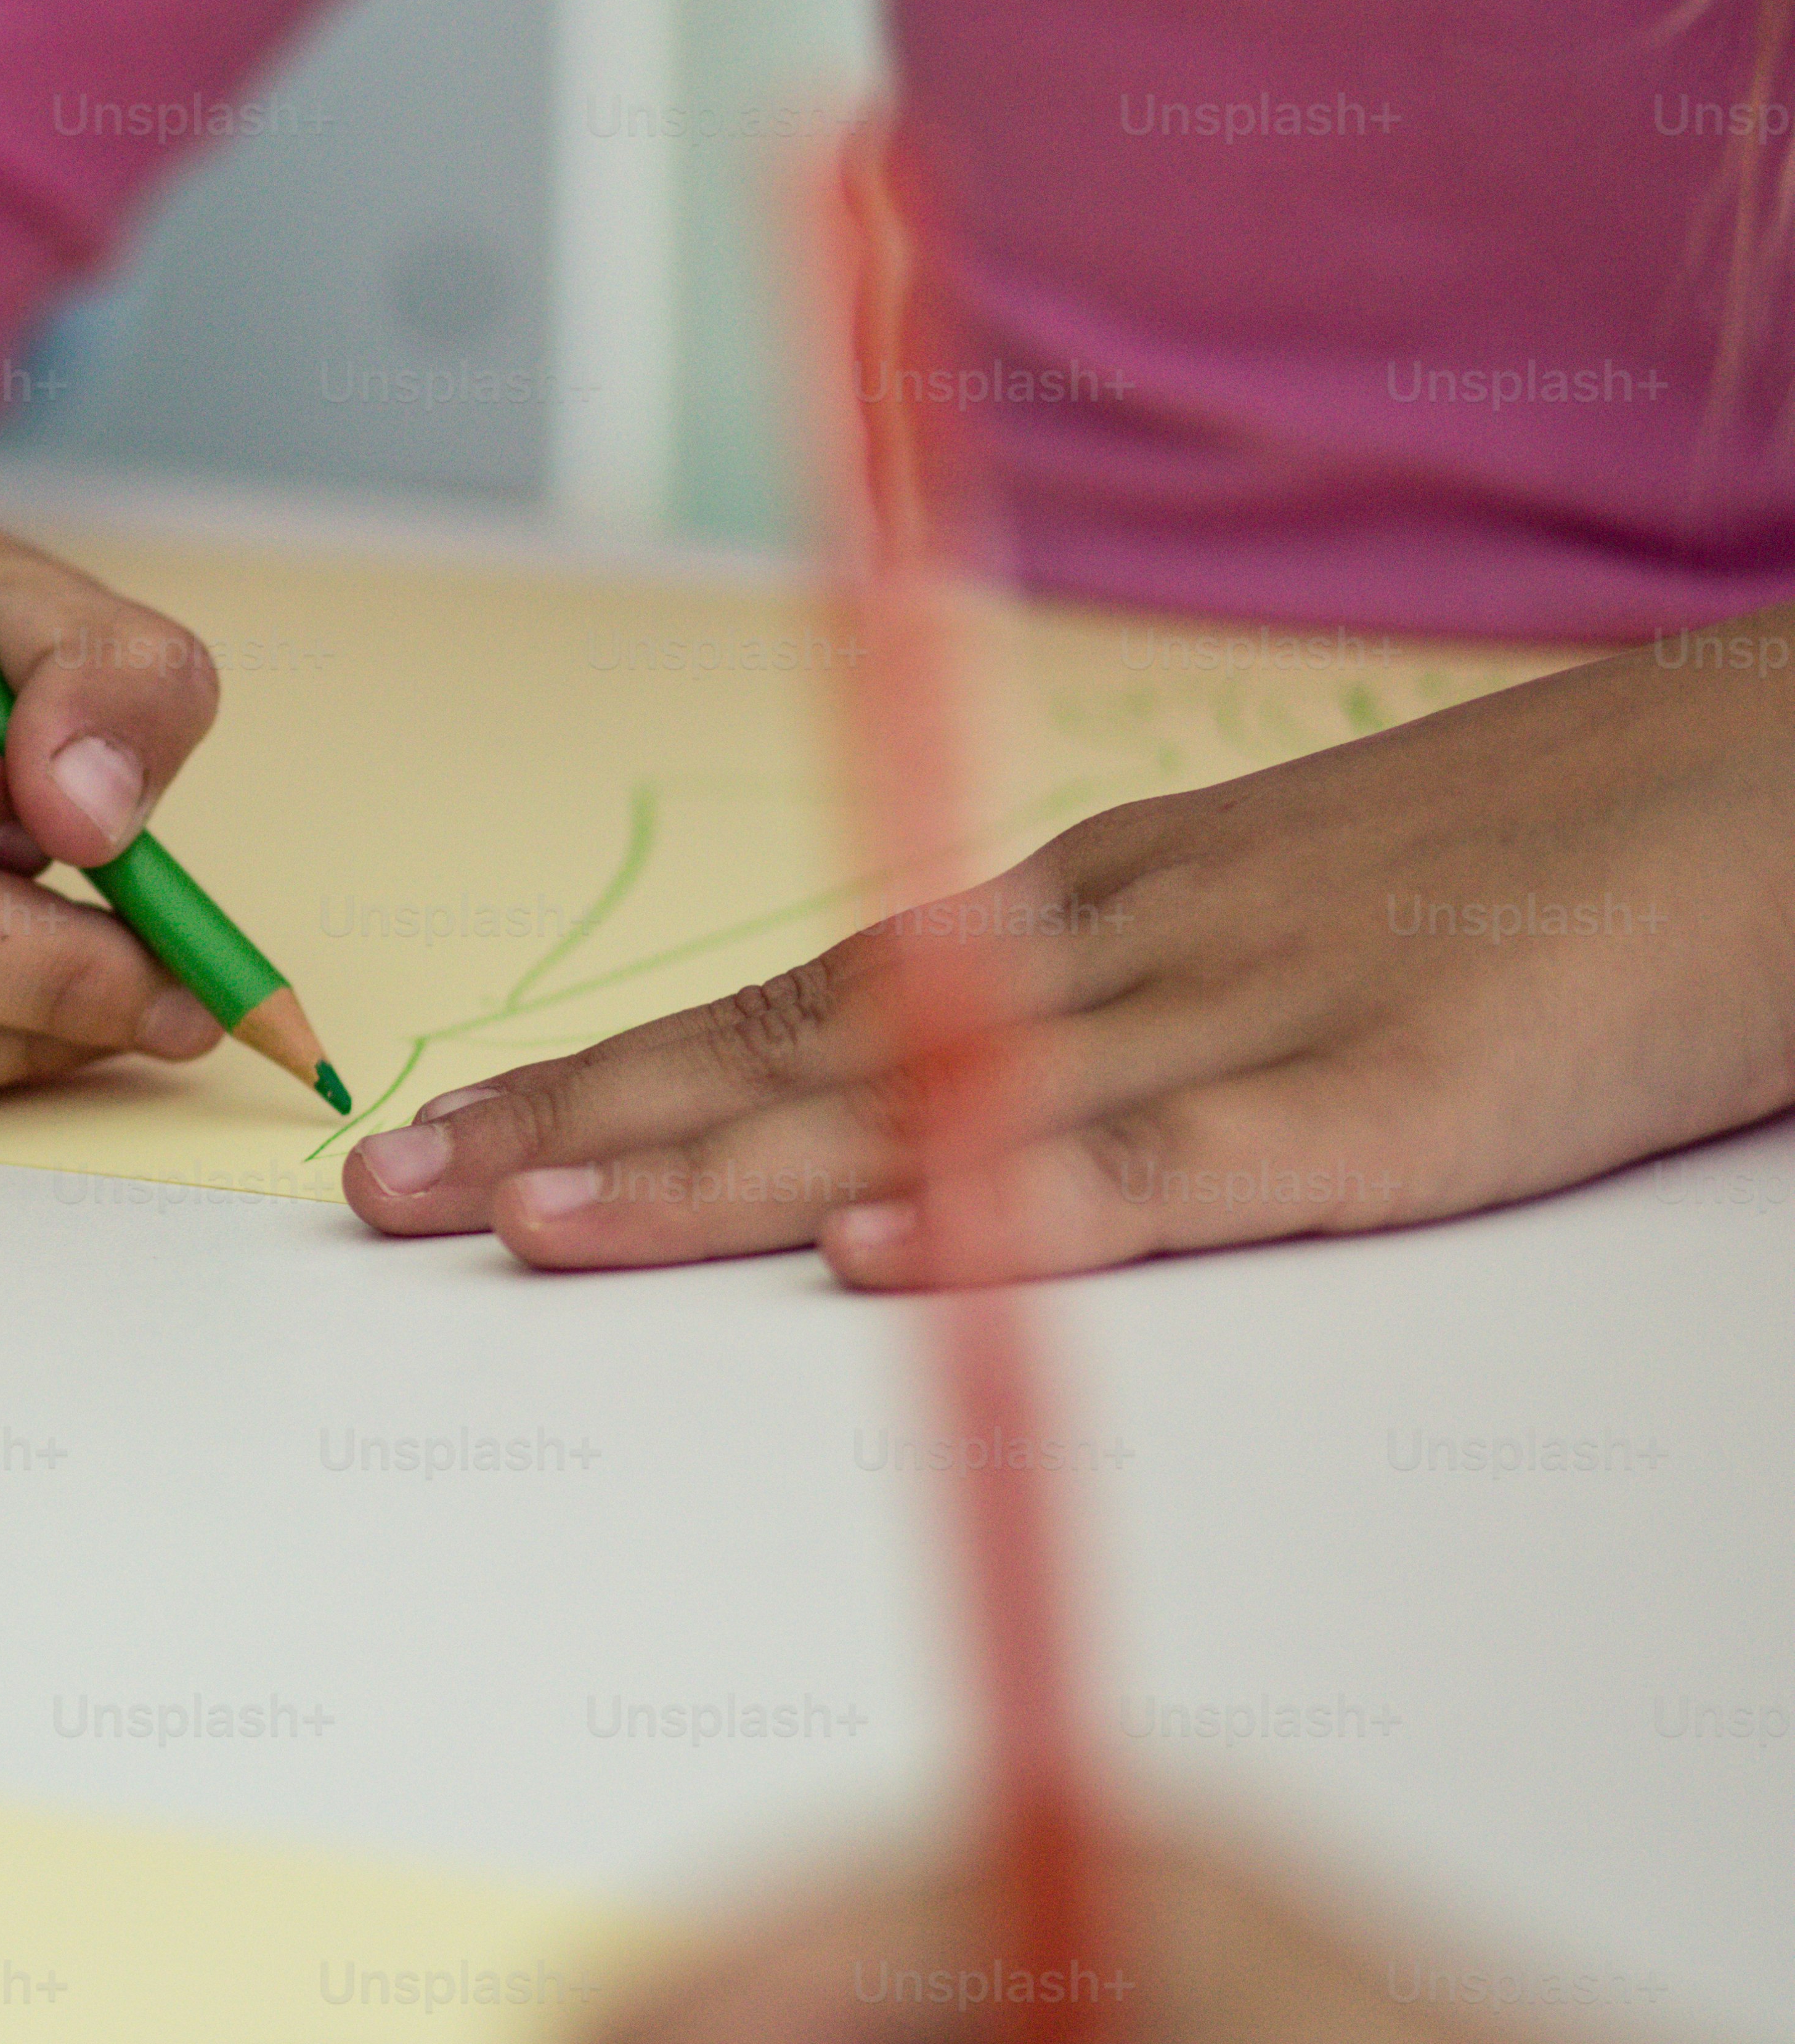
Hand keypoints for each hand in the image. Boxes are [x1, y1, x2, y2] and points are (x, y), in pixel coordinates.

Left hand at [343, 618, 1794, 1277]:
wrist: (1782, 790)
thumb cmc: (1525, 873)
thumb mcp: (1263, 939)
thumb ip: (1094, 1033)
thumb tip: (912, 1138)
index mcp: (1081, 923)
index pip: (782, 1014)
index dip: (601, 1084)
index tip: (437, 1143)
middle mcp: (1113, 955)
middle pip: (797, 1057)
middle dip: (585, 1132)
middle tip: (389, 1200)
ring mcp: (1246, 1016)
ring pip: (926, 1108)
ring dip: (721, 1173)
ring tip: (537, 1230)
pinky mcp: (1389, 1097)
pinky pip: (1175, 1166)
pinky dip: (1018, 1210)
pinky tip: (883, 1253)